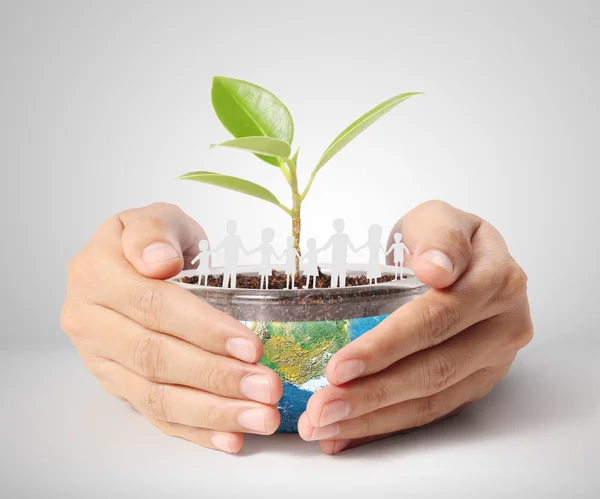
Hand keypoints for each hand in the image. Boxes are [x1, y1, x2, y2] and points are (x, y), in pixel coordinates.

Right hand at [61, 203, 281, 452]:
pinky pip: (153, 415)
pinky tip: (230, 437)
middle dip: (217, 378)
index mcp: (96, 275)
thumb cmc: (148, 241)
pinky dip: (194, 430)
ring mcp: (100, 360)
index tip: (250, 345)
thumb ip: (153, 232)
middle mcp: (90, 322)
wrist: (124, 264)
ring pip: (155, 395)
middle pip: (156, 358)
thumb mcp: (152, 219)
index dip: (203, 329)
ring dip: (212, 411)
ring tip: (260, 417)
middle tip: (266, 388)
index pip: (154, 307)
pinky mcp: (116, 384)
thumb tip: (158, 261)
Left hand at [298, 200, 532, 453]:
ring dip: (374, 418)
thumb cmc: (441, 239)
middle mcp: (503, 327)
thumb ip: (439, 237)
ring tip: (325, 427)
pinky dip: (387, 425)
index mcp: (496, 281)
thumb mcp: (437, 218)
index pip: (435, 319)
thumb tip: (436, 268)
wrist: (464, 259)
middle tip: (322, 409)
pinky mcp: (477, 382)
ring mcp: (493, 360)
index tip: (340, 366)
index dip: (387, 346)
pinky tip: (348, 434)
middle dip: (372, 394)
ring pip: (431, 400)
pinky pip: (432, 411)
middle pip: (433, 369)